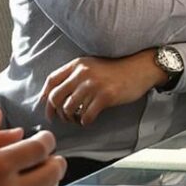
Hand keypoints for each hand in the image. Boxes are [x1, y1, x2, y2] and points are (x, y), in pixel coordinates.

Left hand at [45, 52, 165, 126]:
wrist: (140, 68)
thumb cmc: (115, 70)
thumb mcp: (92, 65)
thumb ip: (75, 75)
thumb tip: (56, 95)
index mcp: (77, 64)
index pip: (51, 80)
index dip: (45, 97)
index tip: (47, 108)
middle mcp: (82, 73)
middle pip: (56, 97)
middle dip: (55, 112)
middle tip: (61, 119)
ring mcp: (94, 85)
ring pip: (69, 108)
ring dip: (70, 118)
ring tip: (77, 119)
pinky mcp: (105, 96)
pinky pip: (86, 115)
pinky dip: (84, 121)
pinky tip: (88, 120)